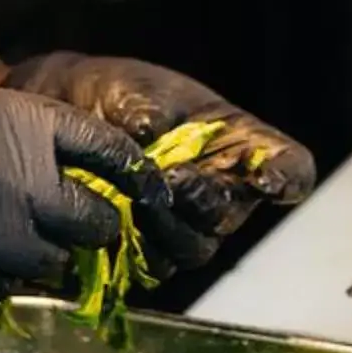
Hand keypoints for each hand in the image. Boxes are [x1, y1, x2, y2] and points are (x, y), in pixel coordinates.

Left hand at [0, 54, 316, 270]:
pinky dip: (129, 249)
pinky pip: (147, 266)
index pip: (290, 167)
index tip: (268, 178)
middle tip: (173, 180)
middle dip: (205, 200)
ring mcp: (185, 226)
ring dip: (166, 229)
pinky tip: (107, 226)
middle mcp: (222, 192)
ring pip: (192, 248)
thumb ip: (143, 104)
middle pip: (232, 213)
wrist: (62, 116)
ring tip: (134, 202)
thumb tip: (149, 130)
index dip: (288, 176)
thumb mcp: (129, 86)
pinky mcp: (144, 251)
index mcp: (240, 145)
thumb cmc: (114, 95)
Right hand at [0, 79, 169, 310]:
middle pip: (91, 221)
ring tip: (7, 243)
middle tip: (82, 228)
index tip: (146, 188)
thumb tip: (49, 156)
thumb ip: (2, 129)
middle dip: (94, 228)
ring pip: (49, 266)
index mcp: (7, 122)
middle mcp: (7, 181)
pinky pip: (1, 290)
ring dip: (42, 260)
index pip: (100, 149)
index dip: (129, 172)